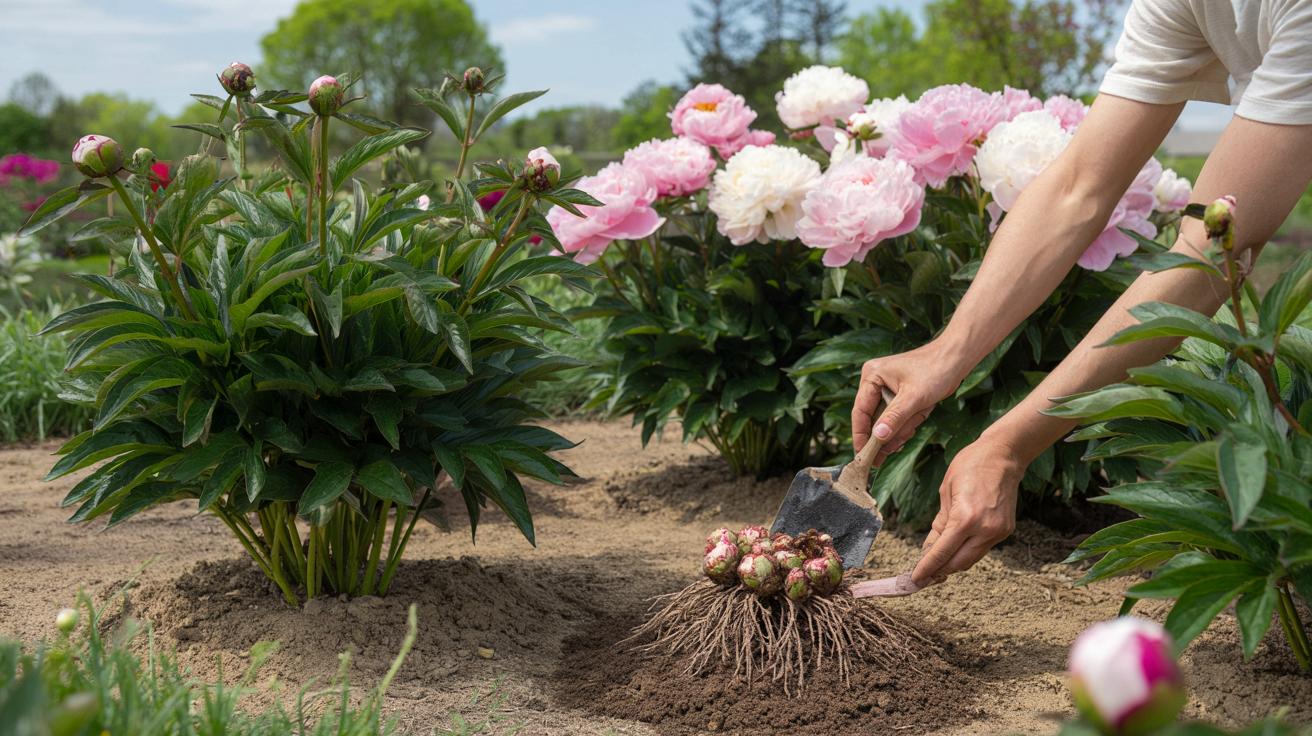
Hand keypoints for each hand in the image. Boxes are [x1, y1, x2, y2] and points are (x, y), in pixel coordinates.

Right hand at [852, 342, 964, 464]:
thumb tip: (877, 438)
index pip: (860, 411)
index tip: (863, 456)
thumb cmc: (936, 370)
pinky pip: (898, 416)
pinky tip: (921, 414)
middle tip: (893, 450)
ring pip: (888, 419)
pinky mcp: (899, 393)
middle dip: (890, 431)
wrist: (957, 358)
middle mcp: (875, 381)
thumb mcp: (914, 397)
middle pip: (874, 418)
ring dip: (903, 425)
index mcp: (872, 376)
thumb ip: (894, 418)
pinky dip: (909, 420)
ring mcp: (887, 387)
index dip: (861, 435)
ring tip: (919, 416)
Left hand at [912, 436, 1023, 584]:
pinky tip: (954, 549)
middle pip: (958, 563)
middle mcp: (985, 529)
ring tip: (935, 565)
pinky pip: (981, 549)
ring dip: (952, 564)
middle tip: (922, 576)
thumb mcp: (946, 492)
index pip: (942, 552)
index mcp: (966, 517)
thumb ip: (939, 524)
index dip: (926, 568)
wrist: (1004, 455)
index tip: (915, 579)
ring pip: (971, 559)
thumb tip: (930, 549)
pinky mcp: (1005, 530)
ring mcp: (998, 532)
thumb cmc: (970, 466)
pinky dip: (966, 552)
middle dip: (939, 571)